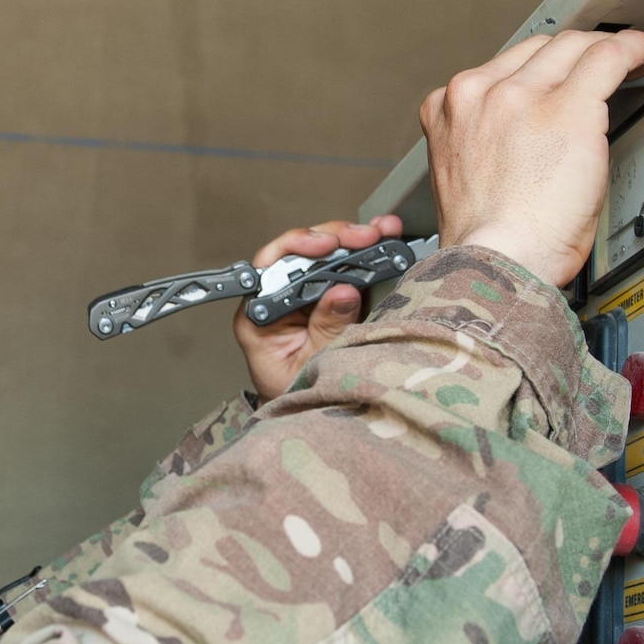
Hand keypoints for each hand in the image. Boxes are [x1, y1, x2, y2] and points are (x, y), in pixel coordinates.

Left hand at [234, 214, 404, 400]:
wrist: (305, 411)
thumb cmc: (294, 392)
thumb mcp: (310, 365)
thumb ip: (326, 329)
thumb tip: (343, 291)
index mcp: (259, 315)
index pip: (269, 268)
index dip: (296, 249)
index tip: (324, 245)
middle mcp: (279, 298)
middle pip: (300, 253)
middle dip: (333, 238)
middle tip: (362, 237)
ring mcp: (305, 294)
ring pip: (324, 254)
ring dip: (353, 239)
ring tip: (379, 232)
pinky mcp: (329, 295)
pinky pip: (345, 267)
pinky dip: (365, 250)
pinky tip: (383, 236)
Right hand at [420, 29, 643, 284]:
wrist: (495, 259)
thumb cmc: (487, 240)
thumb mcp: (469, 175)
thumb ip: (491, 140)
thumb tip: (534, 131)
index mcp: (448, 112)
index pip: (501, 69)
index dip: (539, 68)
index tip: (558, 76)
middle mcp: (478, 94)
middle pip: (536, 50)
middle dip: (571, 54)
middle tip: (598, 65)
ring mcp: (520, 96)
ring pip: (570, 46)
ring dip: (602, 49)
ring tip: (628, 57)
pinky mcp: (567, 106)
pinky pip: (608, 57)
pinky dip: (634, 50)